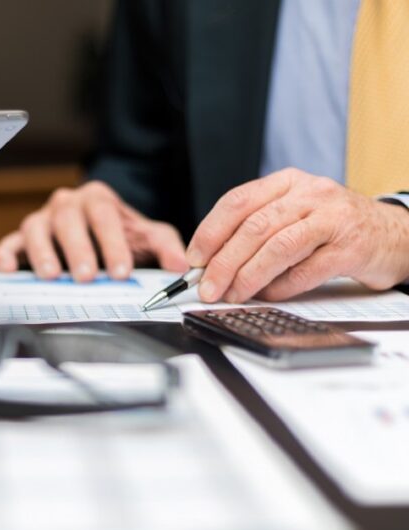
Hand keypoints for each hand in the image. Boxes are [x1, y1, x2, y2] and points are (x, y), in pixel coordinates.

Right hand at [0, 180, 187, 281]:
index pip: (104, 215)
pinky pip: (9, 243)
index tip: (121, 270)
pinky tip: (7, 269)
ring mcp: (42, 220)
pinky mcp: (22, 238)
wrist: (97, 229)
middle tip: (87, 276)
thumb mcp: (148, 236)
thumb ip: (166, 247)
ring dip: (42, 252)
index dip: (112, 243)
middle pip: (68, 220)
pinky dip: (5, 254)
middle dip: (78, 249)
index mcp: (97, 198)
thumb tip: (181, 266)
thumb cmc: (120, 234)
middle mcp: (66, 204)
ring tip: (53, 276)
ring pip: (35, 228)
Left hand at [186, 168, 408, 303]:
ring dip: (248, 276)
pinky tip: (268, 296)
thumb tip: (210, 263)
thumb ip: (256, 230)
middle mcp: (310, 193)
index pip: (238, 201)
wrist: (393, 233)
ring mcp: (333, 218)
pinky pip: (307, 270)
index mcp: (287, 182)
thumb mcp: (293, 213)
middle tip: (206, 288)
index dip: (210, 232)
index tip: (194, 259)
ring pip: (278, 247)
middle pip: (254, 227)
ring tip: (232, 295)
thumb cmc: (332, 226)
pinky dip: (282, 287)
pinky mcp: (351, 247)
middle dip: (223, 262)